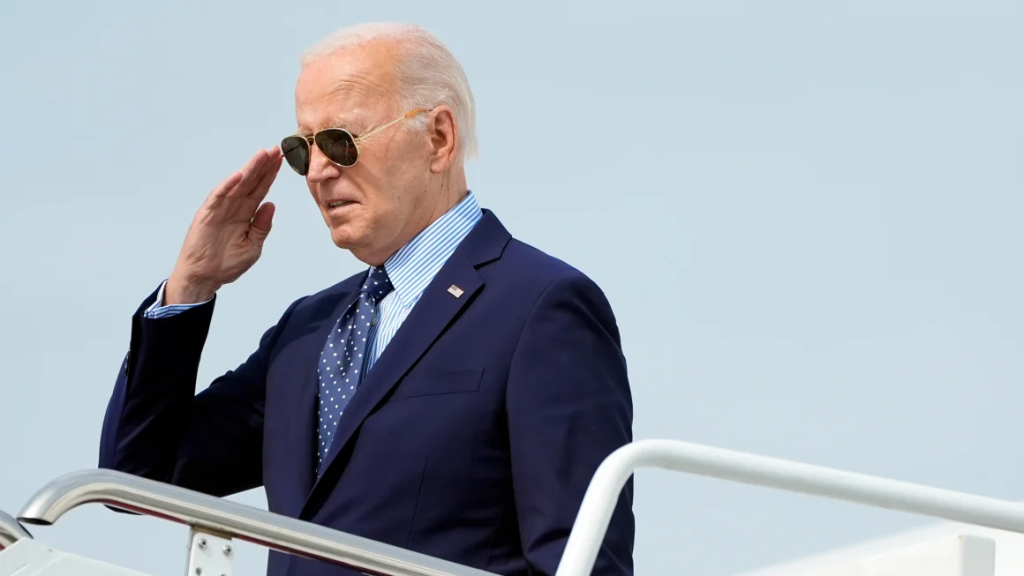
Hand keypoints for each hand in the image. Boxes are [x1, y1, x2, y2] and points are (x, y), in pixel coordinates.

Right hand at [165, 148, 283, 304]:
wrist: (205, 277)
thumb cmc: (226, 263)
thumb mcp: (253, 246)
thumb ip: (262, 226)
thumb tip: (271, 205)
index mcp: (246, 214)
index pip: (260, 189)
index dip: (270, 175)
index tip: (282, 160)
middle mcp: (234, 207)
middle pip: (252, 182)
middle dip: (264, 166)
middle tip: (276, 149)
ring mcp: (220, 209)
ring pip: (237, 184)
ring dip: (249, 169)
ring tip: (262, 155)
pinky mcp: (207, 214)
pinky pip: (218, 197)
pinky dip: (227, 186)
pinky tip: (238, 175)